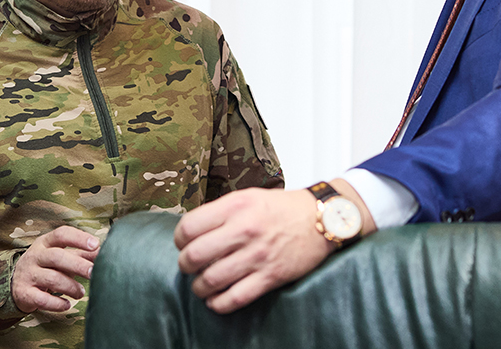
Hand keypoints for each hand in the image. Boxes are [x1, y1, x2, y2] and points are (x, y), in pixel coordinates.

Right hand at [12, 226, 99, 313]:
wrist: (15, 282)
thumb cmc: (45, 265)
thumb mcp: (60, 254)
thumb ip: (82, 254)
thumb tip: (105, 252)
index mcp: (45, 242)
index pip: (61, 234)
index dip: (79, 238)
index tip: (95, 245)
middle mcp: (35, 255)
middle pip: (57, 257)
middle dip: (78, 266)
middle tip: (94, 274)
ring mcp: (28, 274)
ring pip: (52, 279)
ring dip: (71, 287)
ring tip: (81, 293)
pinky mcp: (24, 293)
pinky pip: (42, 299)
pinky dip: (57, 304)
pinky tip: (67, 305)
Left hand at [174, 183, 373, 313]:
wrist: (322, 219)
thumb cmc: (283, 207)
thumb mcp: (248, 197)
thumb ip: (220, 211)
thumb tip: (192, 231)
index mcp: (235, 206)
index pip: (189, 227)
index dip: (179, 239)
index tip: (182, 243)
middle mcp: (244, 230)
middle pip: (194, 255)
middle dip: (185, 265)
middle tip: (188, 265)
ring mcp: (257, 255)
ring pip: (211, 280)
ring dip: (199, 287)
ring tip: (201, 284)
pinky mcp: (270, 276)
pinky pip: (235, 298)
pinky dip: (218, 304)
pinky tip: (215, 300)